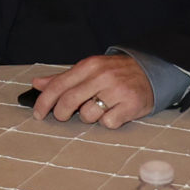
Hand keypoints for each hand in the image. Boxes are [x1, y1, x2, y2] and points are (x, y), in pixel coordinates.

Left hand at [31, 53, 154, 129]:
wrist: (151, 71)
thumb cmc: (115, 73)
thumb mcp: (89, 70)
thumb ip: (63, 78)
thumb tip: (37, 83)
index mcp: (89, 65)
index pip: (59, 85)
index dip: (44, 101)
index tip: (38, 113)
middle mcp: (102, 76)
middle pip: (69, 101)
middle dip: (61, 113)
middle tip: (63, 116)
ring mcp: (117, 91)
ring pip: (88, 115)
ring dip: (89, 117)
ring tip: (99, 108)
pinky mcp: (131, 105)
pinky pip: (108, 123)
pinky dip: (108, 122)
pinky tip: (114, 112)